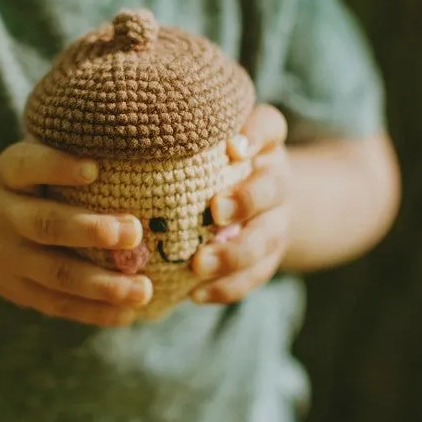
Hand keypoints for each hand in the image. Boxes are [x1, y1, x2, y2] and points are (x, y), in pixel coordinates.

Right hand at [0, 141, 151, 325]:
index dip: (58, 167)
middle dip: (90, 231)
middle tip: (133, 232)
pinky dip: (94, 311)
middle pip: (46, 225)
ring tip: (143, 289)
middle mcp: (2, 216)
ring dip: (102, 284)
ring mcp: (7, 259)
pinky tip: (128, 313)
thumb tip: (130, 151)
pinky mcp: (19, 291)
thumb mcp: (28, 162)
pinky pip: (58, 304)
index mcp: (7, 175)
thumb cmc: (22, 187)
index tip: (94, 169)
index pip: (29, 166)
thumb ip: (63, 158)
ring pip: (56, 274)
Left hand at [190, 104, 290, 303]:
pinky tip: (195, 294)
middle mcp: (277, 181)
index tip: (232, 147)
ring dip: (234, 254)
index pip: (269, 127)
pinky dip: (227, 287)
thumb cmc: (215, 165)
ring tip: (199, 265)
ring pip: (265, 240)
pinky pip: (254, 275)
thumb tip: (145, 134)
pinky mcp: (269, 258)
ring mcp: (277, 222)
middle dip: (246, 201)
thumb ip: (189, 135)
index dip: (254, 134)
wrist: (261, 202)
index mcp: (264, 144)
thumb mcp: (207, 142)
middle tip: (216, 210)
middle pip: (272, 189)